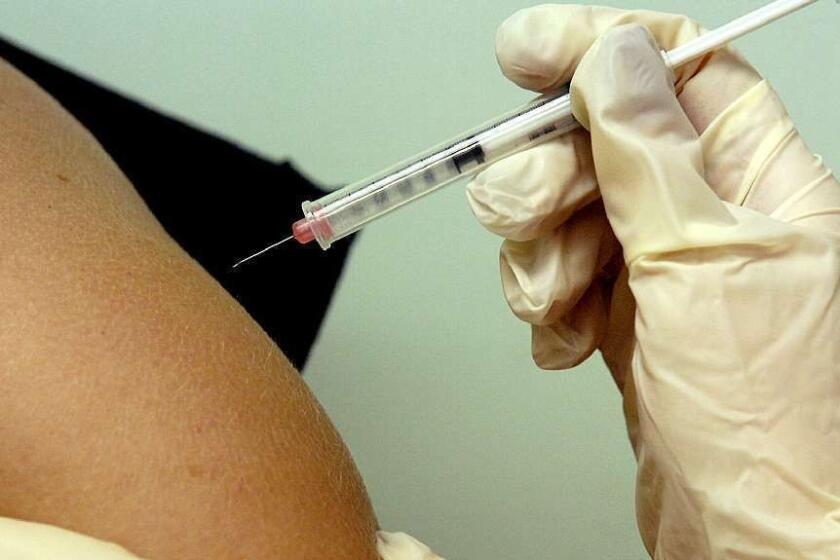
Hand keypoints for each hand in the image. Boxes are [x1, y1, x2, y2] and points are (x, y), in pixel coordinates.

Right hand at [468, 6, 839, 556]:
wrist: (756, 538)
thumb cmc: (775, 423)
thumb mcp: (704, 261)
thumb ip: (649, 152)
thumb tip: (612, 59)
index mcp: (756, 174)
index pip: (672, 65)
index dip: (594, 46)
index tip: (525, 52)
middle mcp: (703, 211)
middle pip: (591, 138)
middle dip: (544, 176)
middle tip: (541, 215)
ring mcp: (655, 264)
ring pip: (556, 211)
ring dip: (538, 257)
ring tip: (566, 304)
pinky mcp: (619, 314)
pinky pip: (551, 276)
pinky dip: (545, 307)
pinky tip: (572, 340)